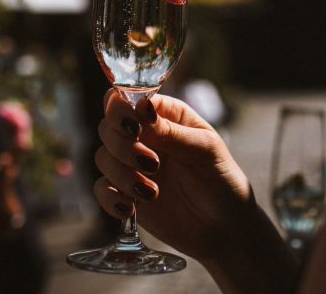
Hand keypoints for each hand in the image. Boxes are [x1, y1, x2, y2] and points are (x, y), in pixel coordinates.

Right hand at [93, 90, 255, 261]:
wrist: (224, 227)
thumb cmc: (222, 180)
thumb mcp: (204, 150)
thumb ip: (171, 131)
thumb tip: (141, 106)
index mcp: (165, 115)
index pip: (127, 99)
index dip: (121, 110)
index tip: (135, 129)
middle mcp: (144, 136)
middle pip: (108, 127)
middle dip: (124, 147)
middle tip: (152, 165)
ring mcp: (132, 165)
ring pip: (103, 157)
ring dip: (122, 175)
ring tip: (152, 192)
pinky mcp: (126, 193)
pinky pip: (101, 189)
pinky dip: (111, 198)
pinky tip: (132, 207)